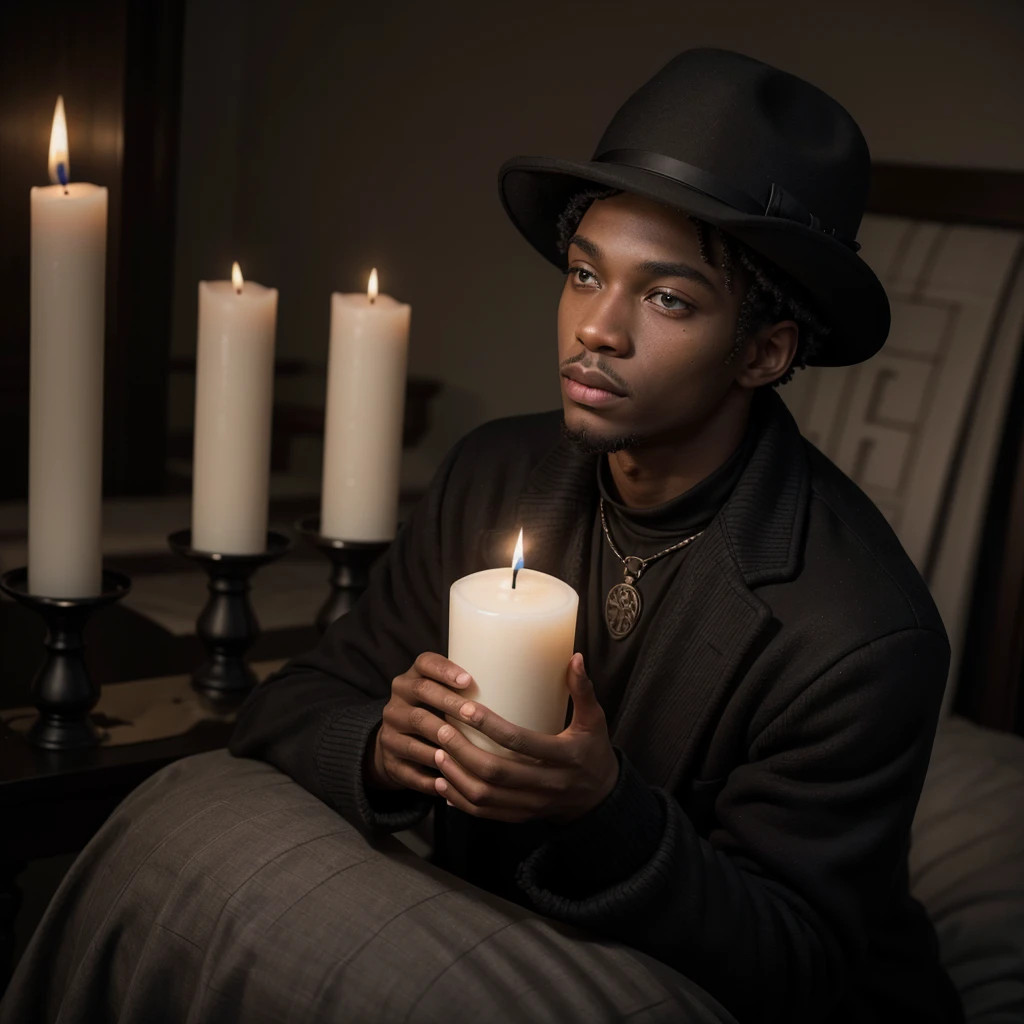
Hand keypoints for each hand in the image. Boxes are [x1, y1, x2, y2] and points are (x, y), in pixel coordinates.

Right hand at [368, 652, 477, 794]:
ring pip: (414, 738)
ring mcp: (389, 734)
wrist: (398, 746)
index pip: (425, 663)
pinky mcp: (389, 763)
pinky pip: (409, 772)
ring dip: (440, 746)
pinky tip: (450, 782)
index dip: (445, 670)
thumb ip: (466, 693)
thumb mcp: (442, 698)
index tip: (468, 680)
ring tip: (465, 751)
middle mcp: (396, 703)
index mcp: (412, 680)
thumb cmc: (435, 717)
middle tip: (474, 714)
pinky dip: (430, 779)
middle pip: (421, 697)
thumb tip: (515, 689)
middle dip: (449, 704)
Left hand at [431, 653, 619, 823]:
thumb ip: (583, 690)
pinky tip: (443, 783)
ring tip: (438, 754)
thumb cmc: (593, 751)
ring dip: (457, 777)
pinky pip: (486, 814)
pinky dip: (461, 800)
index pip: (521, 741)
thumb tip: (575, 657)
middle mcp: (549, 784)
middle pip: (497, 772)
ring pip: (486, 797)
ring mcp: (533, 804)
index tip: (466, 708)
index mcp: (566, 756)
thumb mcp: (595, 721)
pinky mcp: (522, 816)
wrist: (601, 799)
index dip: (490, 726)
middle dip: (463, 752)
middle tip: (442, 730)